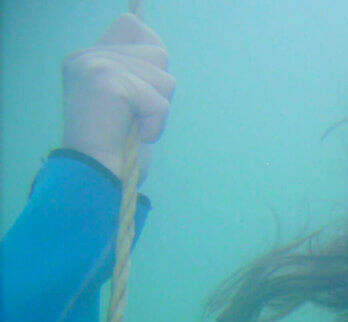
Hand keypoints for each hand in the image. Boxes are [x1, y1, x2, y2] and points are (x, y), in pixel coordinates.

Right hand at [62, 13, 174, 181]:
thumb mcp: (128, 101)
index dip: (150, 53)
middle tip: (133, 116)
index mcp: (87, 57)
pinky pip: (159, 101)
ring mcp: (95, 66)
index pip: (132, 26)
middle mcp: (86, 56)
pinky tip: (134, 135)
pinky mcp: (108, 81)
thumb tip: (160, 52)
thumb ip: (138, 72)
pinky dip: (156, 125)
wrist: (95, 174)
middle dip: (159, 91)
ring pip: (165, 77)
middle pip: (158, 53)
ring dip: (158, 110)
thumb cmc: (116, 147)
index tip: (143, 87)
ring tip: (132, 125)